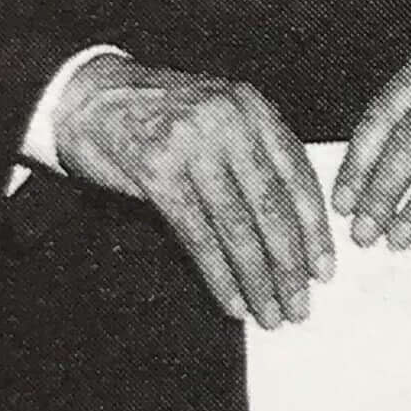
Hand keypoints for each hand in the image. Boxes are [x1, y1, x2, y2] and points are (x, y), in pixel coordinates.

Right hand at [50, 54, 331, 328]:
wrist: (86, 97)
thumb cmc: (161, 117)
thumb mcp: (221, 119)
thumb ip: (258, 158)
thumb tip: (297, 234)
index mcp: (254, 109)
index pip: (298, 177)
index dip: (315, 230)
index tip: (324, 270)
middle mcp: (229, 122)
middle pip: (272, 207)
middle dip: (290, 265)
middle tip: (300, 306)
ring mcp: (192, 145)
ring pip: (238, 227)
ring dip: (257, 279)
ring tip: (270, 313)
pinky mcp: (157, 171)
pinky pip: (198, 236)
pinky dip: (219, 276)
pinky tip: (232, 302)